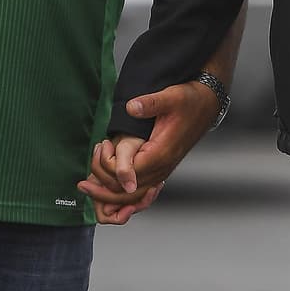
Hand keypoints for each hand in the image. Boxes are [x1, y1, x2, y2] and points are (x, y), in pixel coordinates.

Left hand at [77, 79, 219, 224]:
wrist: (207, 104)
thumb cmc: (189, 100)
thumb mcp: (170, 97)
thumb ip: (149, 104)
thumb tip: (131, 107)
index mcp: (161, 153)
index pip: (130, 176)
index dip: (109, 173)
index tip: (93, 164)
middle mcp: (163, 166)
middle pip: (130, 192)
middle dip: (104, 192)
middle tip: (82, 185)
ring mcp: (163, 169)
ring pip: (135, 193)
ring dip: (112, 192)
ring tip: (90, 183)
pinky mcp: (162, 166)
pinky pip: (141, 187)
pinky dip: (123, 190)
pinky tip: (107, 184)